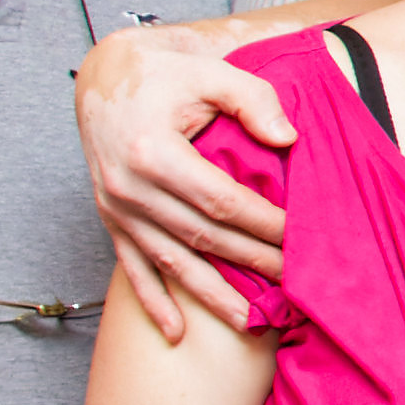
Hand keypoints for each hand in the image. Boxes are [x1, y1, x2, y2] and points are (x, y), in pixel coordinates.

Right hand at [82, 24, 295, 340]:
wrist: (104, 75)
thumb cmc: (163, 73)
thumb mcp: (211, 71)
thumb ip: (254, 100)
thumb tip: (288, 139)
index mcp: (153, 151)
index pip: (222, 201)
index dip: (264, 223)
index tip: (300, 238)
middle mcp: (128, 186)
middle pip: (202, 236)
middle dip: (251, 261)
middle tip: (293, 282)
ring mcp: (116, 207)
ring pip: (170, 261)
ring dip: (210, 296)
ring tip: (248, 324)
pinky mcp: (110, 217)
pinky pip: (131, 267)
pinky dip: (153, 301)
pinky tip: (175, 332)